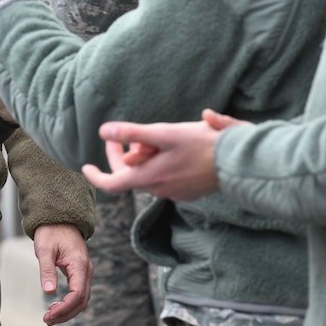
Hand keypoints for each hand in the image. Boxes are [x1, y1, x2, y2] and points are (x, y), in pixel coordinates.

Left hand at [34, 223, 90, 324]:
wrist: (59, 219)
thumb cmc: (51, 232)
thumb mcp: (44, 249)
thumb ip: (47, 270)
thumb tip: (49, 292)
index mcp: (79, 265)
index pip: (77, 294)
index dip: (65, 308)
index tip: (49, 315)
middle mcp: (86, 271)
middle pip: (82, 301)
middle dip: (66, 313)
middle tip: (47, 320)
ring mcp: (85, 272)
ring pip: (82, 299)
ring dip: (68, 311)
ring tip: (50, 318)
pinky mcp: (80, 273)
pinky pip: (79, 293)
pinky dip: (69, 304)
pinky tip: (56, 307)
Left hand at [81, 110, 232, 201]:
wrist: (241, 162)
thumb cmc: (202, 144)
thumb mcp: (164, 133)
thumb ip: (132, 133)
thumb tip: (102, 131)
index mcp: (149, 178)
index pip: (112, 184)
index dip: (95, 176)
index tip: (85, 167)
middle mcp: (160, 190)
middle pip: (131, 175)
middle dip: (122, 155)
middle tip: (120, 138)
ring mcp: (176, 193)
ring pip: (150, 175)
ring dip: (144, 158)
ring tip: (150, 137)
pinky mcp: (191, 192)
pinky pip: (167, 179)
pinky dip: (161, 164)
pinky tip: (172, 149)